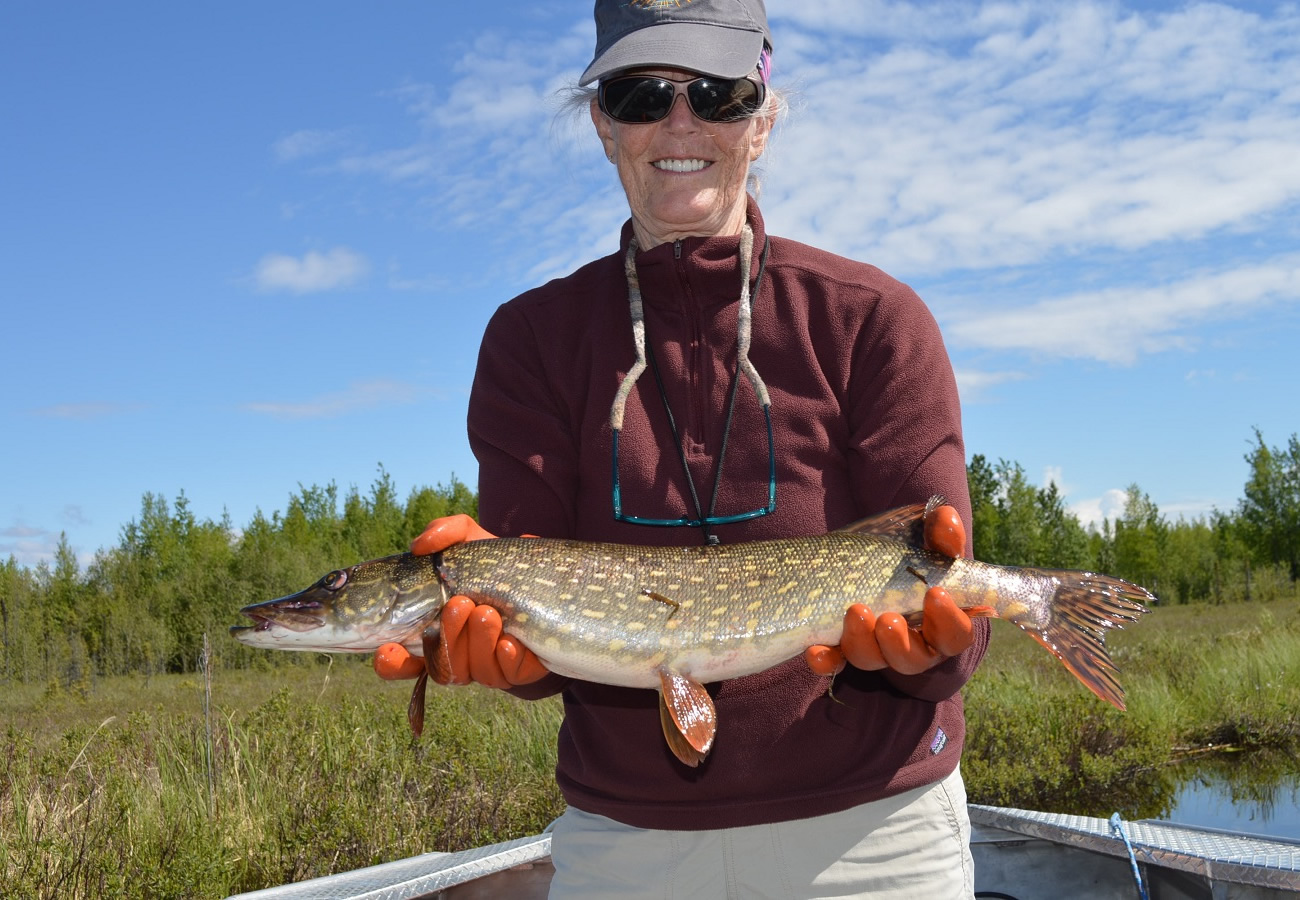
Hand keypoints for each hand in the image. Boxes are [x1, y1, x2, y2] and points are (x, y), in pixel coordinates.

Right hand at [370, 514, 548, 687]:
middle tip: (461, 603)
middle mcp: (460, 655)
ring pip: (474, 672)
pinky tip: (510, 641)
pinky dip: (506, 659)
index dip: (392, 664)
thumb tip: (420, 544)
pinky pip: (509, 675)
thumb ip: (446, 532)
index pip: (405, 662)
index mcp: (437, 632)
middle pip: (442, 665)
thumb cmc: (495, 562)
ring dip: (478, 643)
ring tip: (488, 612)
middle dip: (449, 636)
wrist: (542, 575)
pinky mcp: (521, 670)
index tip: (387, 650)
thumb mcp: (471, 539)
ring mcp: (489, 666)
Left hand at [804, 504, 972, 676]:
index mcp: (941, 622)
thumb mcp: (928, 541)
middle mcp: (913, 643)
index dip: (950, 621)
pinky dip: (826, 660)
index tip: (935, 594)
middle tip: (889, 618)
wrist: (867, 560)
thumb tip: (946, 518)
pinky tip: (814, 651)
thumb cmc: (910, 553)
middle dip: (900, 643)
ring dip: (863, 641)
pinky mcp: (843, 648)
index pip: (956, 635)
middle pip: (914, 659)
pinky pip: (835, 663)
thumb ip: (942, 532)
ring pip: (873, 660)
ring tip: (855, 610)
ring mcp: (876, 649)